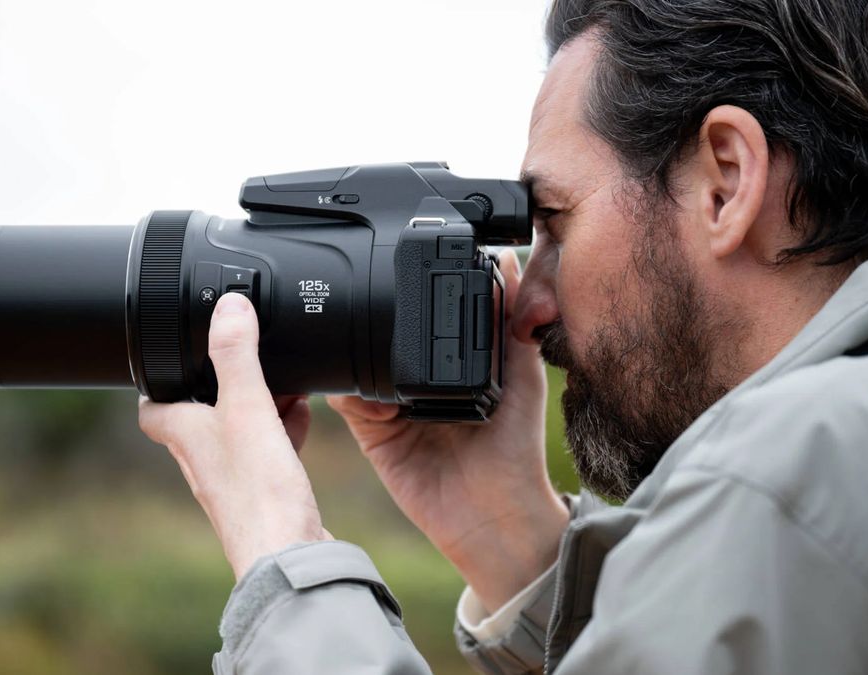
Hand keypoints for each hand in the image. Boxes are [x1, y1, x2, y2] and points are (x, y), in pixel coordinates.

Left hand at [139, 292, 330, 580]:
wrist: (289, 556)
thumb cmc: (258, 494)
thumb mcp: (246, 407)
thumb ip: (237, 355)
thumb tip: (227, 307)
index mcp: (185, 436)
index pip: (152, 407)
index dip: (157, 380)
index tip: (172, 356)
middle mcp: (202, 459)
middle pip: (201, 413)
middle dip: (224, 385)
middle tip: (246, 359)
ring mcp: (233, 479)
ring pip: (238, 430)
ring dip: (258, 405)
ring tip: (286, 385)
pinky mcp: (264, 493)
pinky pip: (267, 452)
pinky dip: (281, 431)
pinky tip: (304, 424)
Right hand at [327, 249, 568, 611]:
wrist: (495, 515)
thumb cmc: (516, 448)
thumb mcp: (521, 373)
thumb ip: (510, 319)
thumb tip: (509, 257)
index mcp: (449, 360)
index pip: (420, 315)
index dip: (409, 291)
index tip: (403, 261)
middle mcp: (414, 377)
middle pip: (380, 332)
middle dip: (370, 314)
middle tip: (368, 288)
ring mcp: (388, 404)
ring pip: (356, 359)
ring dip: (353, 346)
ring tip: (363, 333)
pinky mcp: (371, 431)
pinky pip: (346, 399)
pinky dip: (348, 386)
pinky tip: (363, 384)